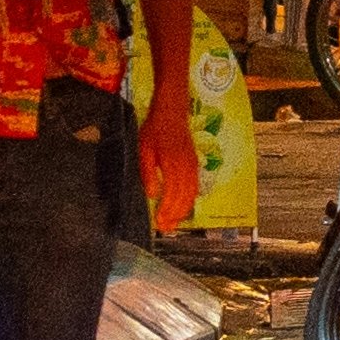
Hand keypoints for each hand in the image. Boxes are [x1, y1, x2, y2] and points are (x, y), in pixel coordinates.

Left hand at [137, 83, 199, 236]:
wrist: (172, 111)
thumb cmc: (155, 129)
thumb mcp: (144, 150)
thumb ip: (149, 173)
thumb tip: (153, 195)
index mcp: (173, 163)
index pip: (172, 194)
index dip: (167, 211)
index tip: (159, 222)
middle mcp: (186, 166)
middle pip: (184, 197)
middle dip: (175, 215)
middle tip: (165, 228)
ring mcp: (193, 165)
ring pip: (192, 194)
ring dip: (183, 210)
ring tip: (173, 222)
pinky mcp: (194, 163)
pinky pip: (195, 186)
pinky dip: (189, 199)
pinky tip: (182, 207)